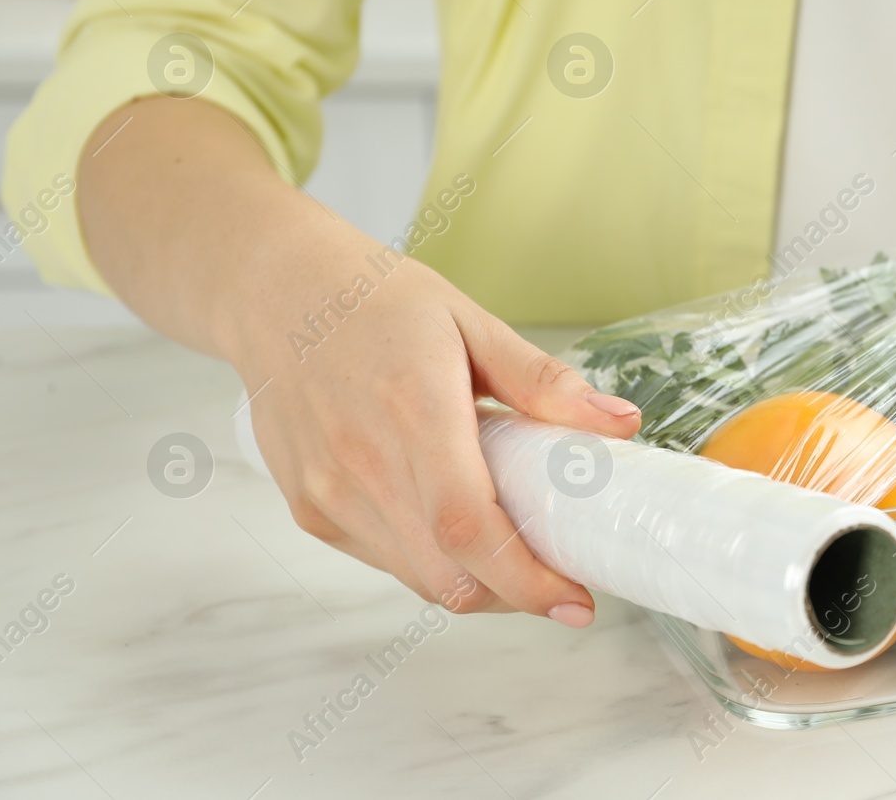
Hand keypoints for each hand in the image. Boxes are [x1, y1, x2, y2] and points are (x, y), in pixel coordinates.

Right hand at [227, 221, 641, 622]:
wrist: (275, 295)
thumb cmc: (377, 301)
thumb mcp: (470, 322)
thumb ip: (543, 381)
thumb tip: (620, 423)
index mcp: (414, 410)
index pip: (470, 527)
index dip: (527, 580)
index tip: (577, 601)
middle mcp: (362, 463)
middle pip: (449, 574)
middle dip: (516, 596)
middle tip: (564, 584)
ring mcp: (328, 493)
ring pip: (419, 578)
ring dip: (478, 585)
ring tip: (518, 553)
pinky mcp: (309, 509)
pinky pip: (385, 559)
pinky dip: (432, 562)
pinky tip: (457, 528)